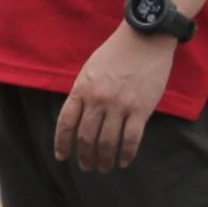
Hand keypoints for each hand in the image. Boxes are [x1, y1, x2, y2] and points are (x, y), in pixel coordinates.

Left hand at [53, 23, 176, 173]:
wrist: (145, 38)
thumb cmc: (116, 52)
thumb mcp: (90, 69)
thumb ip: (83, 93)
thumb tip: (78, 117)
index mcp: (82, 89)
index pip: (66, 123)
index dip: (62, 143)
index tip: (62, 156)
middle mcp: (98, 100)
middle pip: (86, 138)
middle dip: (85, 157)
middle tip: (87, 167)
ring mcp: (120, 106)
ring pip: (107, 143)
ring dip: (104, 160)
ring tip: (104, 168)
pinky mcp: (141, 109)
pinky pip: (131, 139)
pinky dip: (126, 154)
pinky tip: (124, 162)